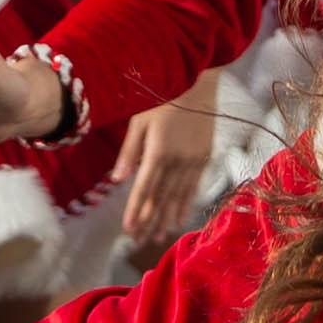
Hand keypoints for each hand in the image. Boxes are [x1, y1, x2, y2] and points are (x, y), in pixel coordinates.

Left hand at [115, 90, 221, 240]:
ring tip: (158, 237)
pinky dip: (186, 204)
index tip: (128, 230)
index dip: (136, 211)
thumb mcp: (139, 121)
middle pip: (160, 198)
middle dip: (149, 221)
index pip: (144, 189)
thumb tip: (116, 181)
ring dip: (166, 218)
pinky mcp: (205, 157)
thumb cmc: (162, 96)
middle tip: (140, 242)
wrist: (199, 81)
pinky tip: (179, 219)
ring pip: (178, 196)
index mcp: (158, 151)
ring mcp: (194, 160)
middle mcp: (178, 161)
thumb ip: (129, 152)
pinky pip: (194, 187)